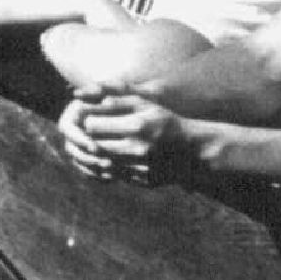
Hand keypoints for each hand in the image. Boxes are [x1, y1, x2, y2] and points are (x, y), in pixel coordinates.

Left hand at [57, 89, 189, 184]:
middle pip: (95, 146)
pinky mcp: (144, 180)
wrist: (192, 150)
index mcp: (136, 126)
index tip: (89, 119)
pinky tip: (114, 159)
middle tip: (91, 134)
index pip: (92, 125)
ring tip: (101, 145)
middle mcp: (139, 148)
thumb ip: (117, 101)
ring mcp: (142, 167)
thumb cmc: (164, 121)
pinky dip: (111, 168)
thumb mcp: (145, 105)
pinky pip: (117, 175)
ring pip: (103, 162)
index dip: (88, 121)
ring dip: (98, 155)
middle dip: (89, 139)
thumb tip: (89, 99)